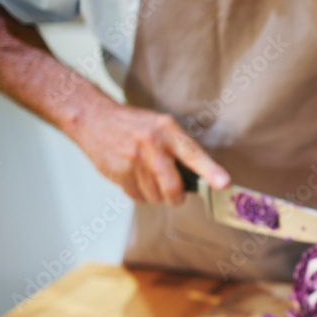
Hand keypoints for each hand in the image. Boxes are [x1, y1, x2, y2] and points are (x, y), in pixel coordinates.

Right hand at [70, 101, 228, 204]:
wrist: (92, 118)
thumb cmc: (134, 125)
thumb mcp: (161, 125)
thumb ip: (180, 148)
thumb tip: (200, 178)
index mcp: (167, 131)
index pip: (193, 154)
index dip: (210, 171)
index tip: (224, 184)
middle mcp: (151, 145)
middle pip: (173, 187)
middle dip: (176, 197)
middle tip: (175, 195)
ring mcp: (133, 160)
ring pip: (155, 197)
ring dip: (156, 194)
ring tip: (148, 176)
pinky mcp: (118, 173)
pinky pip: (138, 198)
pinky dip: (140, 194)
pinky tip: (134, 178)